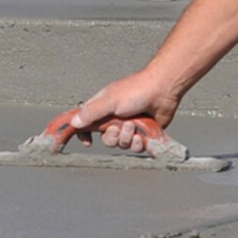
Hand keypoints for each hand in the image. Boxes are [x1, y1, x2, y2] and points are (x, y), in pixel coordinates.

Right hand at [61, 69, 181, 153]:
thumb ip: (91, 112)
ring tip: (134, 126)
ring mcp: (129, 126)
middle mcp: (115, 118)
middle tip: (118, 128)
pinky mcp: (142, 133)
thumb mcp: (109, 101)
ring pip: (121, 144)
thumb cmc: (137, 90)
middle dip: (112, 137)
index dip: (84, 134)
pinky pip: (135, 147)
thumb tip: (74, 123)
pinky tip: (142, 135)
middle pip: (106, 138)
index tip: (87, 141)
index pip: (87, 123)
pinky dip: (138, 143)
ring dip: (127, 138)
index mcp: (103, 108)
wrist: (163, 91)